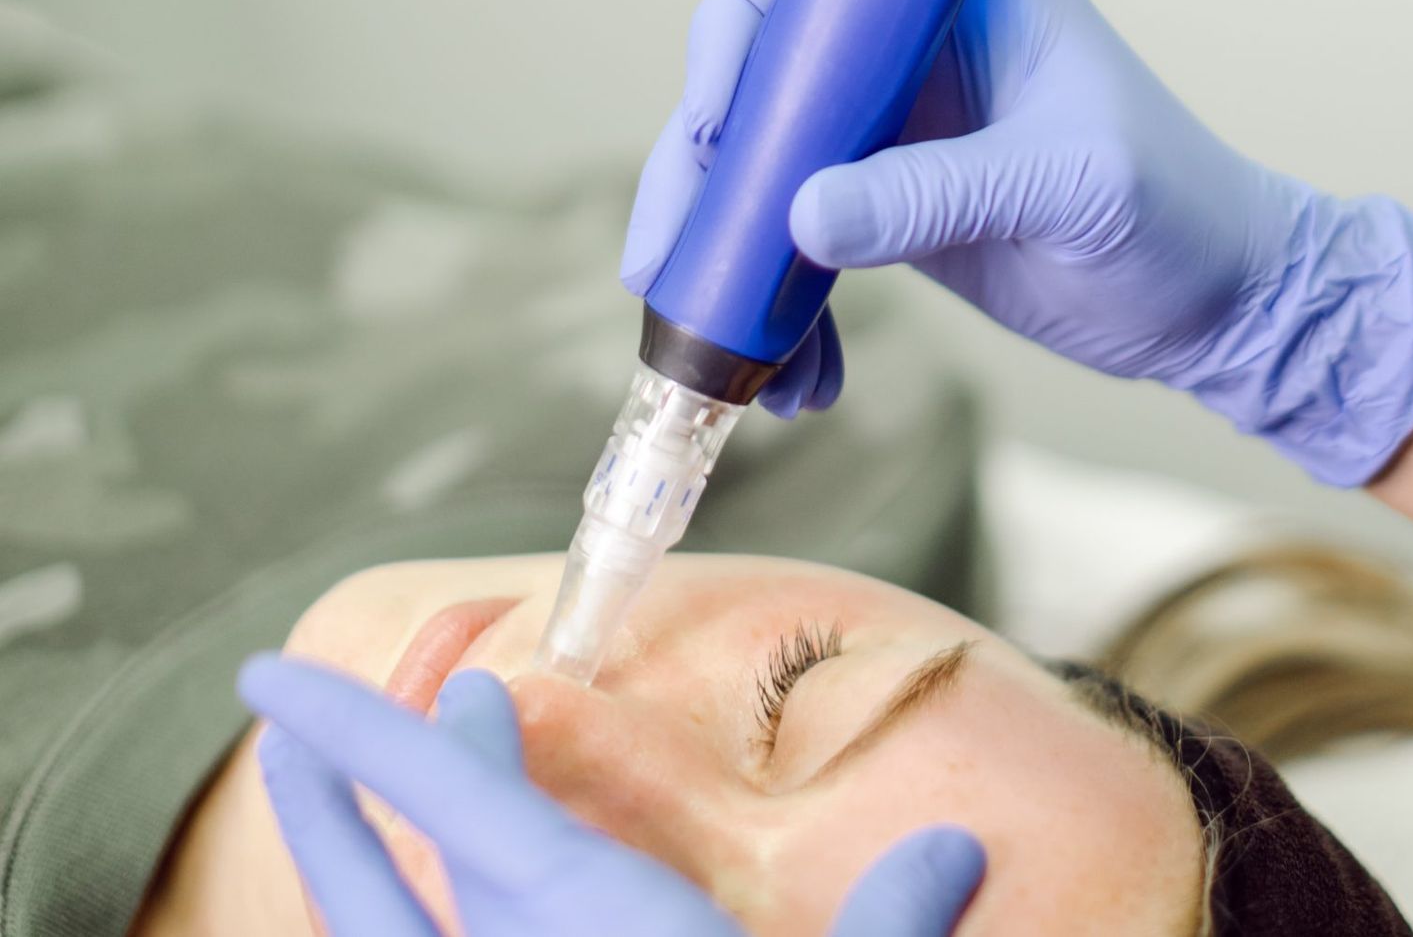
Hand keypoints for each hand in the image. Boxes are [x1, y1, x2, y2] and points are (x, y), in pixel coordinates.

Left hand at [238, 654, 985, 935]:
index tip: (276, 682)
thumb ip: (892, 922)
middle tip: (304, 726)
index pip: (453, 802)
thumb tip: (955, 851)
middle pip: (396, 871)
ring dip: (348, 865)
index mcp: (586, 924)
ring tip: (314, 805)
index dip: (359, 732)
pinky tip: (441, 925)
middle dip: (355, 786)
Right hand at [624, 0, 1412, 485]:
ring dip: (733, 257)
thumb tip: (799, 217)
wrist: (1229, 309)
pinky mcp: (896, 210)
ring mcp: (900, 133)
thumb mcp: (1069, 190)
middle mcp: (916, 53)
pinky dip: (786, 310)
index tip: (709, 127)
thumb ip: (936, 195)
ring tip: (719, 357)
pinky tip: (797, 379)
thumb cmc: (1181, 217)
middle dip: (703, 172)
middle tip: (659, 262)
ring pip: (771, 171)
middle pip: (766, 82)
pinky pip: (805, 246)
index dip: (742, 39)